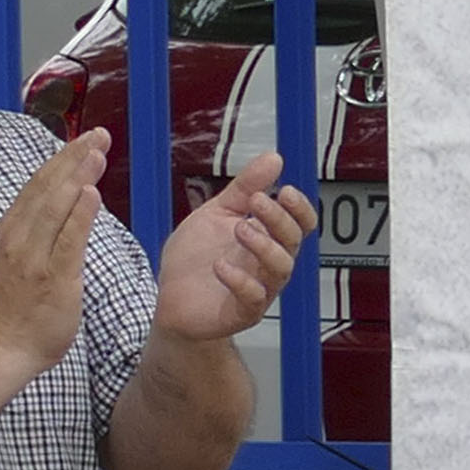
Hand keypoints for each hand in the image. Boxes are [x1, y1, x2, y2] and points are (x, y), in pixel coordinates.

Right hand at [0, 133, 105, 378]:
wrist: (6, 344)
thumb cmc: (22, 303)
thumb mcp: (26, 254)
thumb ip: (44, 228)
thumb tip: (69, 199)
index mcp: (14, 228)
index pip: (39, 184)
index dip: (62, 159)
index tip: (85, 138)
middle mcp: (20, 236)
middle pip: (47, 187)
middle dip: (73, 158)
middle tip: (99, 135)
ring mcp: (35, 256)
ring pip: (55, 207)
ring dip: (77, 177)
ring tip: (96, 152)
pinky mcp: (52, 277)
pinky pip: (67, 241)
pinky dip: (79, 216)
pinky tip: (92, 194)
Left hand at [151, 150, 317, 343]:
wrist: (169, 298)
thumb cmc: (196, 258)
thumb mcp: (216, 213)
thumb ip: (244, 187)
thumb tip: (274, 158)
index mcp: (267, 238)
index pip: (300, 223)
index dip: (299, 208)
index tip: (285, 190)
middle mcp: (268, 263)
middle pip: (292, 241)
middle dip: (278, 219)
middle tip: (256, 201)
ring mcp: (259, 288)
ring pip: (280, 268)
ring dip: (264, 245)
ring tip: (239, 229)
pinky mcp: (241, 311)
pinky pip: (253, 298)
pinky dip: (239, 280)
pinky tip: (219, 266)